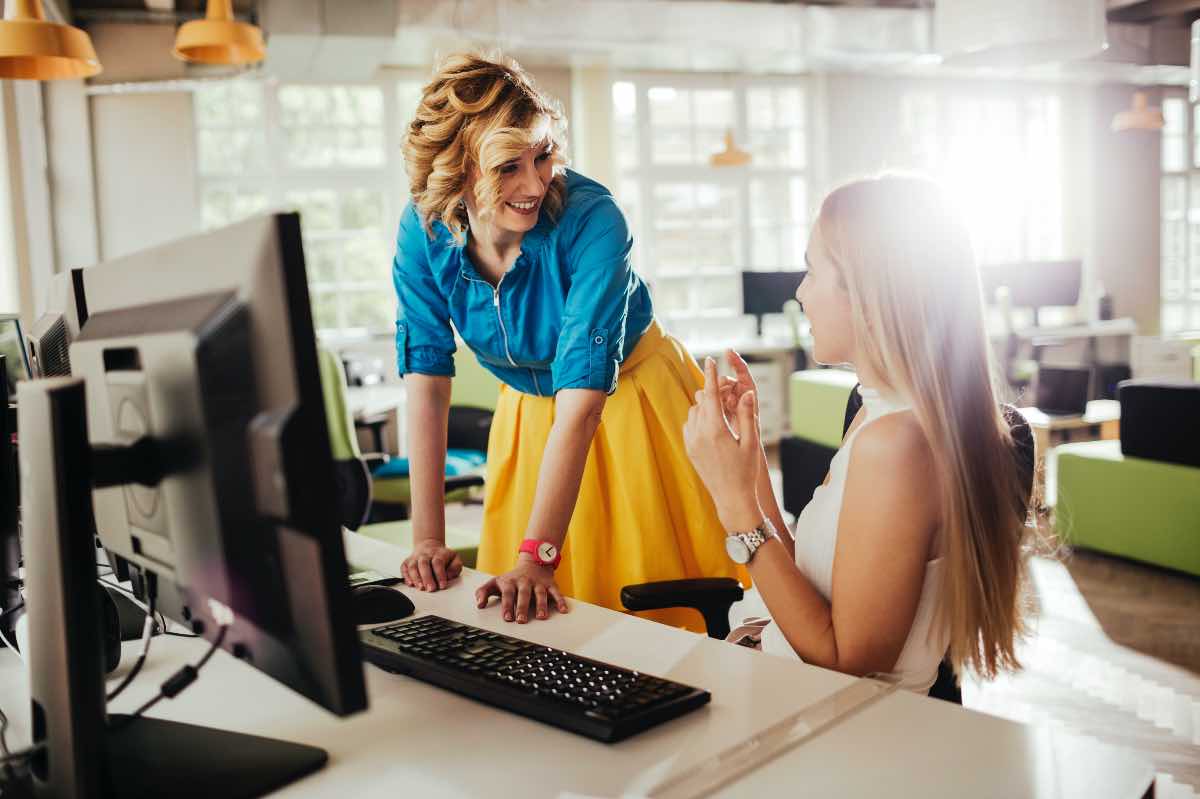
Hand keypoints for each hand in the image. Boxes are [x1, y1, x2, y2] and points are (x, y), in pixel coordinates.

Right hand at [401, 538, 462, 590]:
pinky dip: (406, 576)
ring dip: (416, 578)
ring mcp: (415, 557)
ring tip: (420, 587)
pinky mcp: (407, 562)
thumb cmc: (443, 556)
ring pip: (412, 566)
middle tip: (431, 589)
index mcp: (438, 553)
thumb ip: (455, 567)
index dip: (440, 574)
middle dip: (427, 578)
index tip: (442, 585)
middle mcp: (425, 554)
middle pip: (424, 564)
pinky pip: (404, 568)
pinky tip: (410, 583)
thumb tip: (449, 576)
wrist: (429, 545)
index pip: (438, 562)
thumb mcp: (455, 558)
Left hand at [475, 556, 568, 622]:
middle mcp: (524, 582)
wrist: (532, 562)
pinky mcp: (550, 584)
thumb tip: (479, 605)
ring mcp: (538, 583)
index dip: (507, 605)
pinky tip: (563, 610)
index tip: (507, 618)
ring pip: (540, 593)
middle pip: (523, 594)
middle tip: (521, 620)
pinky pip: (556, 592)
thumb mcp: (495, 582)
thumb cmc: (511, 579)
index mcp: (510, 582)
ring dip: (541, 605)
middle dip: (522, 607)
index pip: (508, 594)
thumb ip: (483, 592)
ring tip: (542, 617)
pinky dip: (560, 601)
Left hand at [684, 357, 763, 530]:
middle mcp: (699, 434)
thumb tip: (746, 392)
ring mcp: (691, 443)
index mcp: (716, 430)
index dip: (712, 376)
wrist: (731, 499)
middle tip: (730, 391)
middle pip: (702, 401)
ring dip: (706, 406)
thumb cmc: (746, 472)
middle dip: (714, 392)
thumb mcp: (751, 443)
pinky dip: (699, 418)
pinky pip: (690, 425)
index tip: (711, 360)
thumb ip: (746, 415)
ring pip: (694, 412)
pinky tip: (713, 424)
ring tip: (724, 410)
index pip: (711, 395)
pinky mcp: (689, 449)